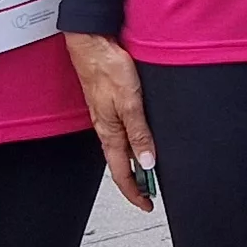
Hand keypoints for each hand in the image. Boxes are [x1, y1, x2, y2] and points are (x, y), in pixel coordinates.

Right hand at [64, 34, 156, 210]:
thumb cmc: (106, 67)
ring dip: (137, 161)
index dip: (134, 192)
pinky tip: (144, 136)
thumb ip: (139, 133)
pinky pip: (124, 130)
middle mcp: (107, 128)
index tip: (147, 205)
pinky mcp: (111, 103)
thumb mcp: (130, 102)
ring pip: (123, 147)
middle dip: (137, 181)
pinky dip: (135, 141)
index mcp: (109, 133)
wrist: (92, 41)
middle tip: (154, 191)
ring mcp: (108, 116)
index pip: (121, 174)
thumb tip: (147, 163)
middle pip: (122, 164)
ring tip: (154, 169)